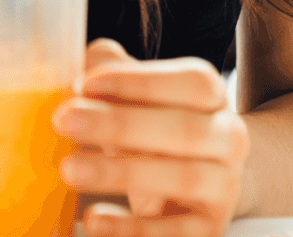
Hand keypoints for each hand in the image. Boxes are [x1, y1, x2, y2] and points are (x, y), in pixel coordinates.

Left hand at [53, 38, 248, 236]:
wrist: (201, 185)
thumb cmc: (154, 127)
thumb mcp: (135, 95)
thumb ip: (108, 71)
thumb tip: (80, 74)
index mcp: (212, 95)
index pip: (191, 82)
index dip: (139, 81)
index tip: (84, 84)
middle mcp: (228, 138)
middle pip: (184, 129)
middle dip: (120, 124)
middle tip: (64, 121)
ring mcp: (224, 186)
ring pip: (184, 178)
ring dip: (121, 172)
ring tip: (69, 168)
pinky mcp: (210, 229)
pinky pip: (175, 232)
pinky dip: (132, 228)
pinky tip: (93, 219)